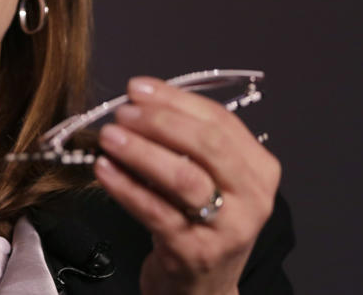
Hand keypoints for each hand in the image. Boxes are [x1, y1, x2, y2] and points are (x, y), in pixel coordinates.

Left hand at [93, 77, 280, 294]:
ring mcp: (227, 228)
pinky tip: (104, 170)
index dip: (176, 99)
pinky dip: (126, 188)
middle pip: (207, 145)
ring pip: (184, 178)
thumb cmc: (199, 223)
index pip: (219, 121)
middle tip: (122, 112)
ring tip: (109, 137)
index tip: (138, 88)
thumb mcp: (207, 178)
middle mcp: (252, 198)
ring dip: (141, 151)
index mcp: (258, 168)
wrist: (202, 289)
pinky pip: (156, 212)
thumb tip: (140, 100)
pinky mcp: (195, 253)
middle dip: (159, 122)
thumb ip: (186, 141)